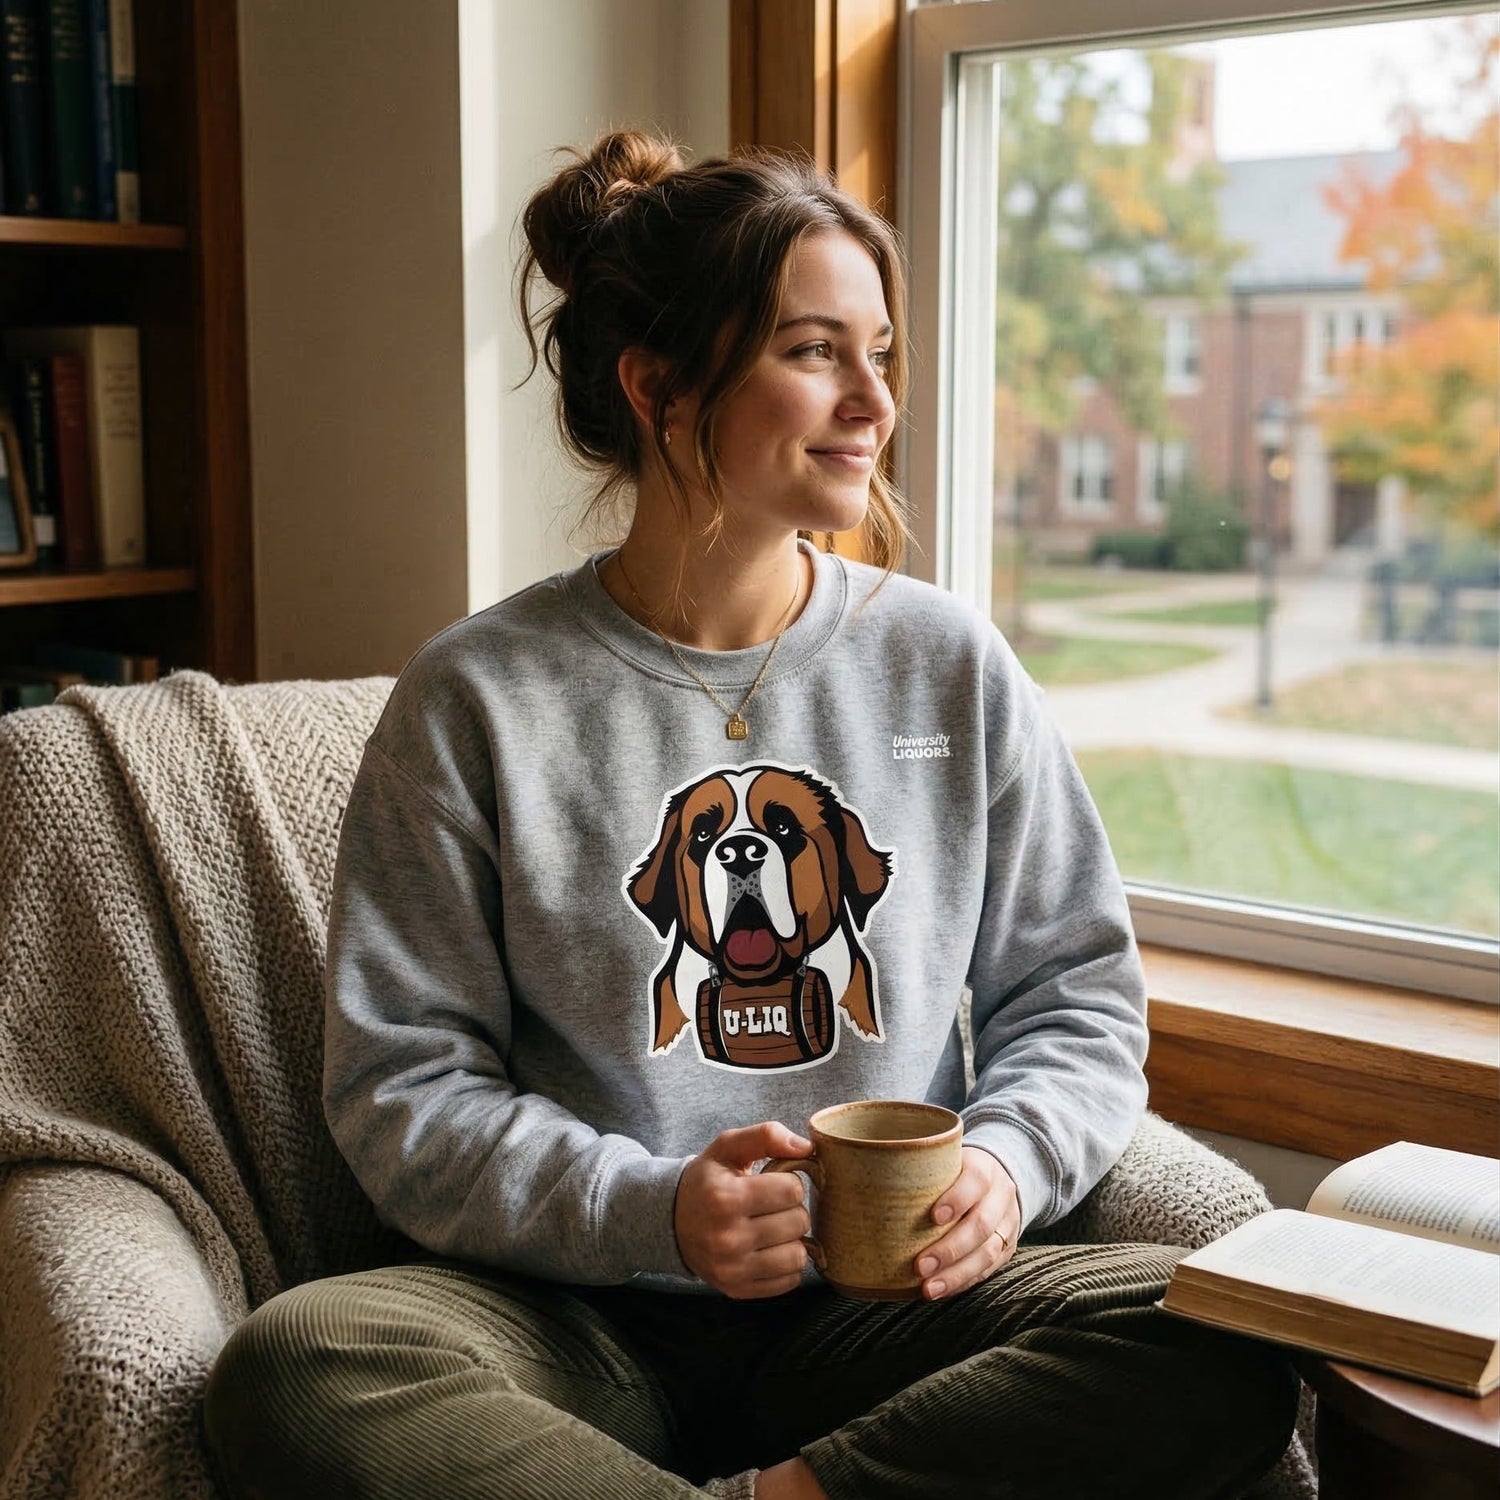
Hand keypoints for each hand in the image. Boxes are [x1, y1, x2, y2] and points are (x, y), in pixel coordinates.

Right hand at [674, 1121, 813, 1298]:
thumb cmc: (707, 1181)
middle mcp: (727, 1237)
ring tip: (774, 1227)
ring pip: (798, 1255)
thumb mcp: (728, 1147)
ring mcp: (732, 1268)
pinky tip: (771, 1249)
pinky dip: (787, 1264)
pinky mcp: (737, 1289)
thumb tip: (807, 1147)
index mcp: (726, 1197)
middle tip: (772, 1206)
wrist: (670, 1221)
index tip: (774, 1183)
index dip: (790, 1182)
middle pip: (798, 1222)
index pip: (792, 1189)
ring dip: (792, 1239)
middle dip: (792, 1209)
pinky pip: (789, 1281)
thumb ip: (766, 1136)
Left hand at [914, 1145, 1020, 1299]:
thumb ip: (919, 1171)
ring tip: (929, 1288)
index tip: (933, 1217)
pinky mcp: (1007, 1247)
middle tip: (920, 1266)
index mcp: (984, 1168)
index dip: (956, 1199)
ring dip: (956, 1274)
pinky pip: (988, 1269)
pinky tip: (941, 1289)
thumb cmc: (957, 1172)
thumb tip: (860, 1187)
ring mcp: (1007, 1223)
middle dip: (950, 1248)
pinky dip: (963, 1282)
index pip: (975, 1180)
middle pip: (981, 1224)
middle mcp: (1000, 1196)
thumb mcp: (946, 1161)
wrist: (999, 1179)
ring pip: (988, 1252)